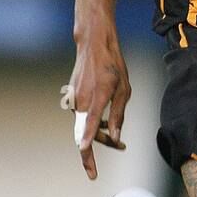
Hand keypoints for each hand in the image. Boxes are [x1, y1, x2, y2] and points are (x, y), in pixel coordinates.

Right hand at [68, 31, 130, 178]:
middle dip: (103, 143)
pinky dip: (93, 123)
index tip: (84, 151)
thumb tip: (116, 138)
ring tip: (117, 139)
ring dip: (99, 133)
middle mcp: (82, 100)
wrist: (93, 45)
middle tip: (122, 147)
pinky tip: (105, 123)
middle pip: (87, 132)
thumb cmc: (112, 66)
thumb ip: (118, 116)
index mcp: (97, 96)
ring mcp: (74, 99)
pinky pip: (82, 117)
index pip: (91, 123)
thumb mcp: (124, 90)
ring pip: (84, 126)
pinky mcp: (72, 98)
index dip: (88, 139)